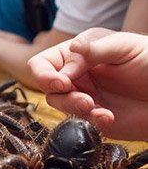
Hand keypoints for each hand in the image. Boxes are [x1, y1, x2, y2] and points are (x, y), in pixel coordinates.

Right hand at [28, 28, 147, 139]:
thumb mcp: (124, 47)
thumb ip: (94, 49)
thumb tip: (70, 49)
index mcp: (78, 52)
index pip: (43, 62)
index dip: (44, 73)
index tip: (61, 82)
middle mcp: (77, 74)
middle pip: (46, 85)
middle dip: (60, 93)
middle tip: (82, 98)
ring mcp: (84, 95)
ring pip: (59, 104)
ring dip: (73, 107)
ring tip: (94, 107)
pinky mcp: (94, 116)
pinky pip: (79, 121)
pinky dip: (91, 120)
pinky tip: (108, 116)